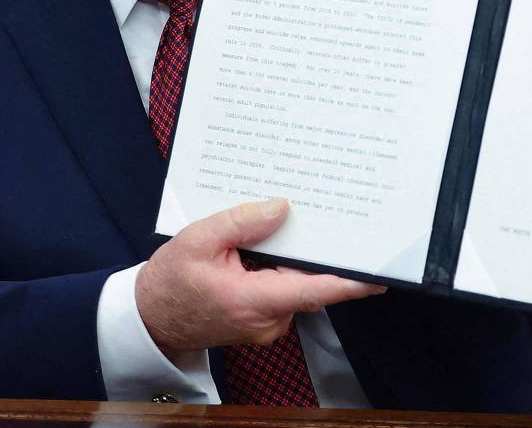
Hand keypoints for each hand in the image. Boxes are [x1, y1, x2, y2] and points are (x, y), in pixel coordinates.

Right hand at [134, 199, 381, 355]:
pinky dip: (283, 269)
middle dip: (321, 253)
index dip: (349, 283)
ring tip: (293, 223)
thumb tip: (281, 208)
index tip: (380, 273)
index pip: (312, 291)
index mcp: (252, 300)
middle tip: (336, 216)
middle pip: (308, 284)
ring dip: (298, 259)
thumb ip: (241, 222)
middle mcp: (266, 319)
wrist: (151, 317)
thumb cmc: (171, 281)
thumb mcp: (199, 240)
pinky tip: (273, 246)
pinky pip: (283, 291)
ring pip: (296, 286)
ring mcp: (266, 324)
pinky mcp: (263, 320)